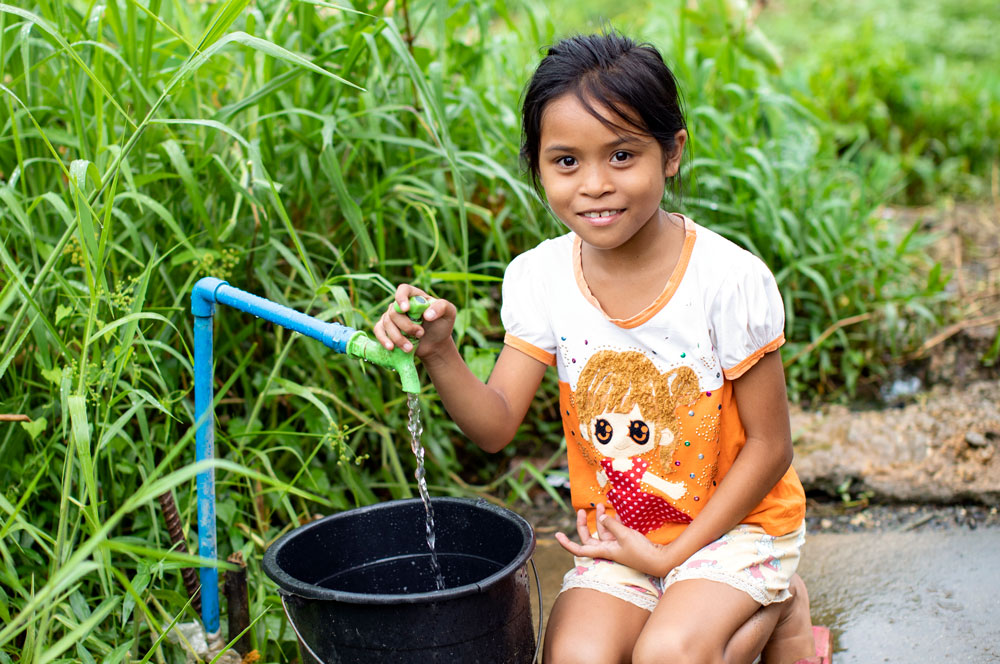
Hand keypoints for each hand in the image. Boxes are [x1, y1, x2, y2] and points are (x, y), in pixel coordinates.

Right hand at [372, 284, 456, 359]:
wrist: (435, 344)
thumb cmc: (442, 325)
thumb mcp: (449, 313)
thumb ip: (442, 307)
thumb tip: (426, 314)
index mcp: (415, 296)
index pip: (403, 290)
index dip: (401, 298)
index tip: (405, 309)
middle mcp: (401, 305)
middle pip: (394, 311)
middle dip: (406, 326)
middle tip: (420, 334)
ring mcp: (392, 317)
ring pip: (386, 323)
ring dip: (398, 337)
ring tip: (410, 348)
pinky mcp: (387, 329)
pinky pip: (378, 331)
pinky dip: (383, 339)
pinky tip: (391, 347)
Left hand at [554, 504, 675, 576]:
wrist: (659, 560)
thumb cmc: (640, 552)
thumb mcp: (624, 535)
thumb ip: (611, 525)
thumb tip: (602, 518)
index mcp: (602, 551)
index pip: (579, 549)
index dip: (567, 543)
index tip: (557, 535)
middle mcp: (606, 549)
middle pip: (588, 537)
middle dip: (583, 524)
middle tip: (582, 510)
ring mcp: (615, 546)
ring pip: (602, 531)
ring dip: (601, 519)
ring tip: (602, 505)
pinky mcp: (624, 542)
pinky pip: (615, 530)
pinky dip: (615, 521)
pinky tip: (617, 512)